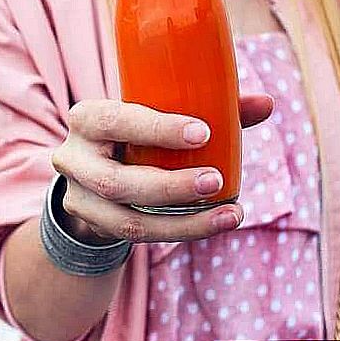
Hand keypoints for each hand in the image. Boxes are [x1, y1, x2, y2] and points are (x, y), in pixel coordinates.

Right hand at [50, 95, 272, 243]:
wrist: (93, 168)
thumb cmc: (139, 130)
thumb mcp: (160, 113)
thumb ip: (210, 107)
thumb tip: (265, 104)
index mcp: (88, 117)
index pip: (117, 120)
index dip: (157, 129)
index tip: (204, 133)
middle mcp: (73, 157)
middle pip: (117, 182)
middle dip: (170, 186)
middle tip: (217, 181)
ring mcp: (79, 197)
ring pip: (128, 220)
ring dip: (183, 221)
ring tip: (229, 213)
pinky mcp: (94, 224)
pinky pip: (138, 237)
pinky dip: (181, 231)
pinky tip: (215, 223)